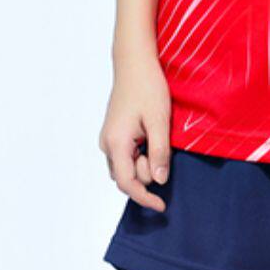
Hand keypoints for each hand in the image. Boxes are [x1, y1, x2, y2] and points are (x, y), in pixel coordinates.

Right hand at [99, 54, 173, 211]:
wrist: (134, 63)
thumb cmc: (148, 88)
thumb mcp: (160, 120)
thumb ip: (159, 152)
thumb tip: (159, 181)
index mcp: (116, 143)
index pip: (128, 183)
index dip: (145, 198)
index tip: (162, 206)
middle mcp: (107, 144)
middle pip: (127, 177)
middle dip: (147, 172)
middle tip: (162, 145)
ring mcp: (108, 139)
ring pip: (126, 167)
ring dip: (144, 163)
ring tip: (157, 137)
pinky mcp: (113, 134)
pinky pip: (126, 156)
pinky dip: (140, 155)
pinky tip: (151, 137)